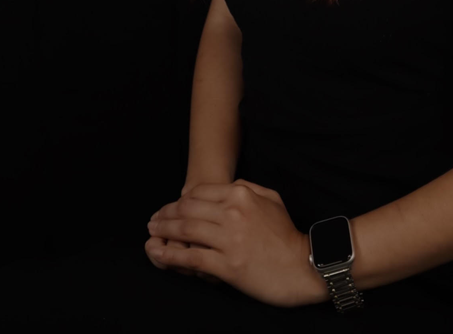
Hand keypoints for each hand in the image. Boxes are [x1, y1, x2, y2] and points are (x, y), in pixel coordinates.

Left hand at [145, 178, 323, 307]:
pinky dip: (171, 255)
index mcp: (241, 194)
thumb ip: (247, 187)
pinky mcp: (227, 265)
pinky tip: (159, 253)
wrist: (301, 266)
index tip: (170, 208)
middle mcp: (232, 212)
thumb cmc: (286, 234)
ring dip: (163, 231)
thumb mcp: (271, 198)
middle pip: (188, 209)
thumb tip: (228, 185)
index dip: (179, 200)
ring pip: (186, 231)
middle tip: (153, 221)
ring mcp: (229, 239)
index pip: (199, 192)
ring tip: (151, 234)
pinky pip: (191, 257)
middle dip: (166, 215)